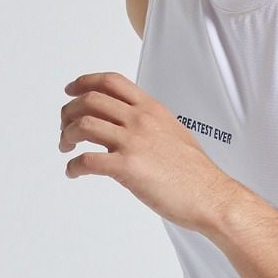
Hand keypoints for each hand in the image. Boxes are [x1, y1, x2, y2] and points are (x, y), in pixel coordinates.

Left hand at [59, 71, 232, 231]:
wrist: (211, 195)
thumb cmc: (196, 173)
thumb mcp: (174, 133)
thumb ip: (150, 125)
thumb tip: (130, 129)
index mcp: (151, 109)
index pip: (111, 82)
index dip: (84, 82)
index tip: (71, 91)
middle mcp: (140, 120)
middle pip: (90, 100)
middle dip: (69, 112)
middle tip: (65, 127)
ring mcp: (133, 142)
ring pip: (84, 125)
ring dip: (67, 135)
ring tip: (66, 147)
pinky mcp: (128, 168)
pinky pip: (87, 160)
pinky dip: (74, 166)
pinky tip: (74, 172)